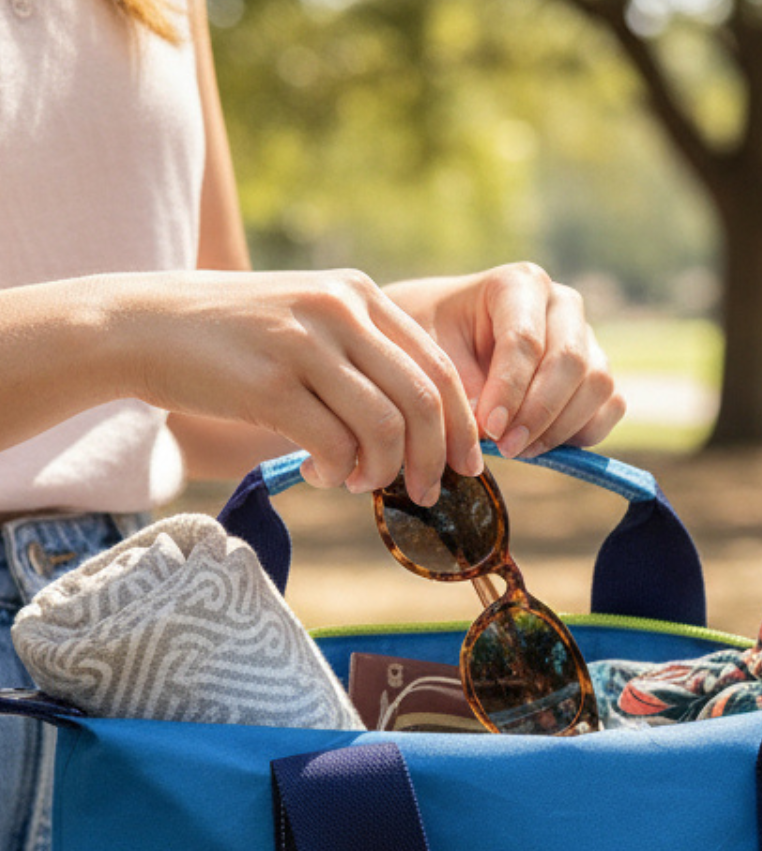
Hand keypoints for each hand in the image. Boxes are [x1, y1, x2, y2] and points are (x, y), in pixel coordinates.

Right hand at [114, 269, 482, 503]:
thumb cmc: (236, 339)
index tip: (467, 465)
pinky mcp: (270, 382)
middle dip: (434, 460)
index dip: (462, 427)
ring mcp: (304, 343)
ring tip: (358, 481)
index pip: (438, 368)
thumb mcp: (310, 323)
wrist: (141, 325)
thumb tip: (427, 430)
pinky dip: (339, 472)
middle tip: (426, 493)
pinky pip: (334, 444)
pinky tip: (323, 473)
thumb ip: (365, 358)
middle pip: (422, 402)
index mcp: (359, 294)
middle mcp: (339, 309)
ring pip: (385, 427)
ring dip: (381, 470)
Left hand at [384, 264, 625, 459]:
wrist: (445, 343)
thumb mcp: (428, 356)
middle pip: (571, 362)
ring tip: (518, 449)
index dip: (510, 391)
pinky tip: (542, 445)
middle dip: (539, 413)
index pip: (526, 339)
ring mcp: (586, 339)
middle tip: (506, 448)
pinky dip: (584, 433)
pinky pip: (611, 406)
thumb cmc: (431, 343)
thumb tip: (490, 432)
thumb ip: (456, 387)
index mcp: (518, 284)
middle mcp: (562, 305)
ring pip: (597, 385)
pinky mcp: (597, 374)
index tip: (487, 430)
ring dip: (561, 427)